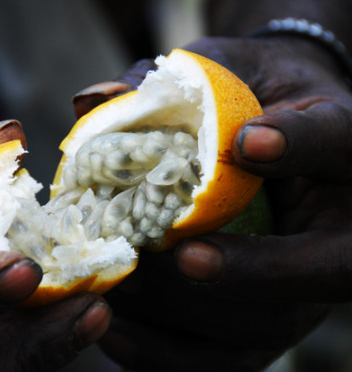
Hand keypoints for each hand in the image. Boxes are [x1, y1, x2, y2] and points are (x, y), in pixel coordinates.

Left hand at [74, 36, 351, 369]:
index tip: (249, 142)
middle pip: (323, 267)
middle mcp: (337, 232)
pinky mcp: (260, 324)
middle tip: (180, 256)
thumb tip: (92, 102)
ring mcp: (300, 290)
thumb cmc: (248, 103)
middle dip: (250, 269)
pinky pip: (223, 359)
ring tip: (126, 287)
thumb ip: (176, 85)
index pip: (342, 144)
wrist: (271, 146)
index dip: (304, 146)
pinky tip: (114, 332)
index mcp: (341, 150)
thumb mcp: (227, 74)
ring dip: (190, 313)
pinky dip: (165, 352)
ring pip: (266, 324)